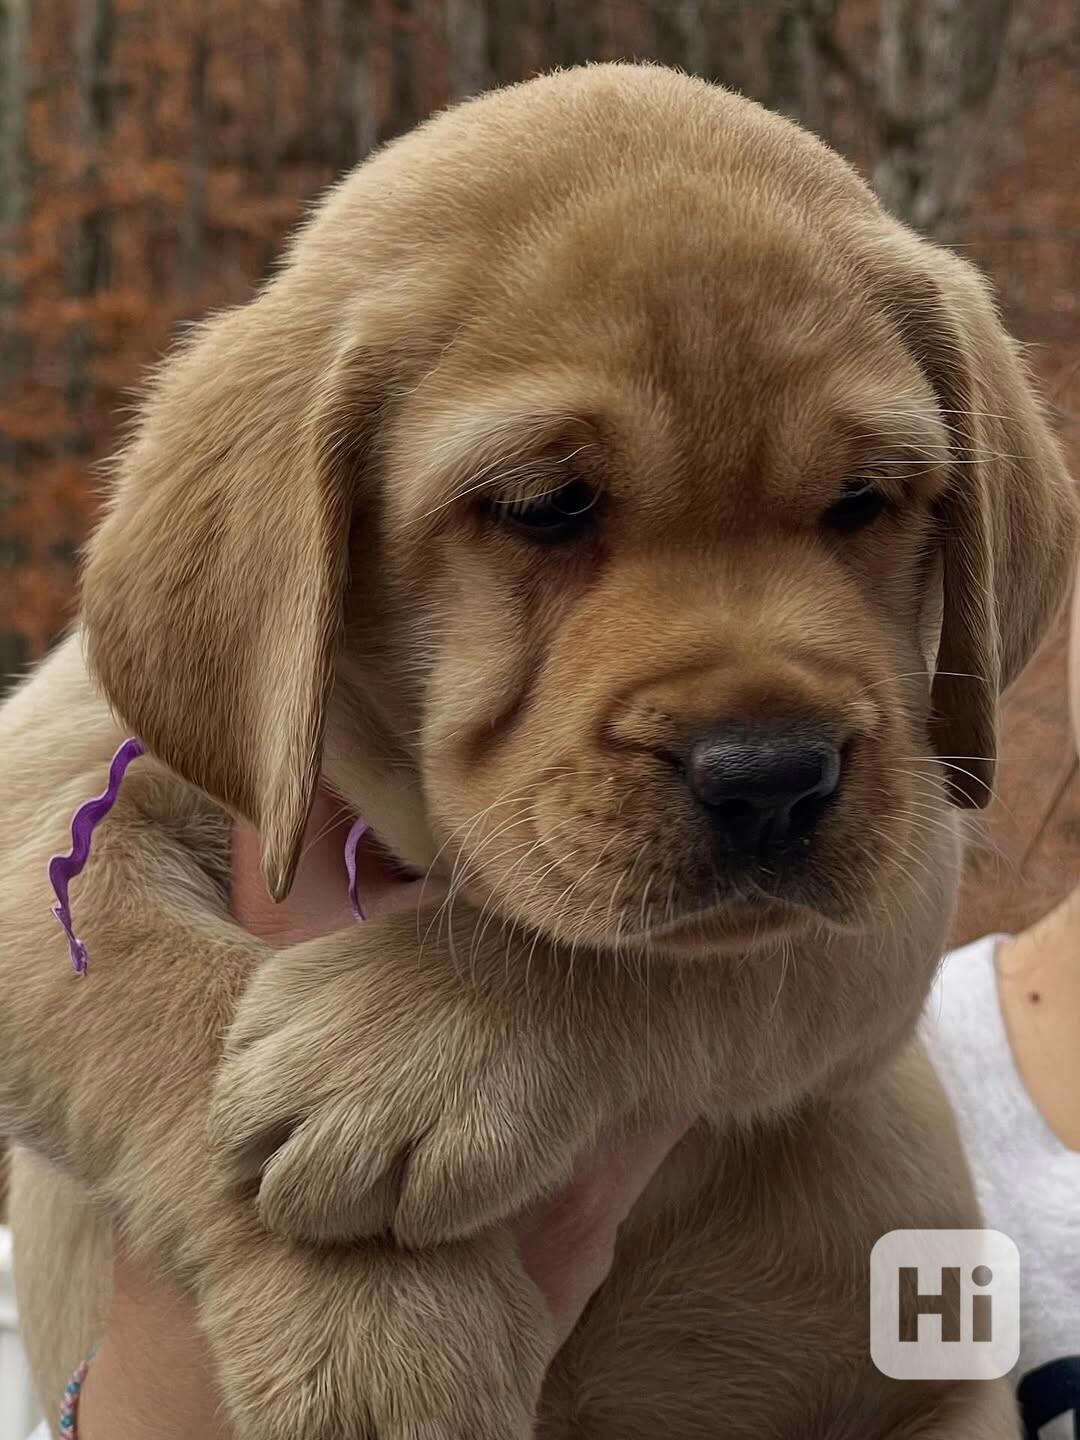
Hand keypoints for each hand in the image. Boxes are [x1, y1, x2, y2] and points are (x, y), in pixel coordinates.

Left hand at [78, 788, 685, 1437]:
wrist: (584, 981)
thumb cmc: (455, 987)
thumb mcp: (346, 975)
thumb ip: (283, 1038)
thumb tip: (241, 1122)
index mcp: (278, 998)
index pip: (228, 1115)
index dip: (277, 1134)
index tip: (329, 1120)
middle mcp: (309, 1055)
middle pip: (247, 1169)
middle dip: (298, 1176)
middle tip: (370, 1153)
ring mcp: (379, 1110)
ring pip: (303, 1211)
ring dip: (355, 1208)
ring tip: (417, 1161)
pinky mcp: (454, 1164)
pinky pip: (409, 1225)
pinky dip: (439, 1210)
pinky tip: (471, 1156)